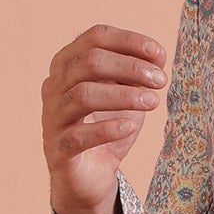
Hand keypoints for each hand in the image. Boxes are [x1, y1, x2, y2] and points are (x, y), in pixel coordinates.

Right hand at [42, 24, 167, 213]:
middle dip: (130, 67)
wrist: (90, 176)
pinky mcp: (58, 149)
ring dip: (123, 96)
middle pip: (89, 62)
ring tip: (153, 102)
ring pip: (83, 95)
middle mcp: (54, 86)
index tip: (160, 55)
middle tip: (160, 80)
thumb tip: (157, 58)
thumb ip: (136, 75)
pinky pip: (78, 135)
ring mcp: (52, 118)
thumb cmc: (106, 127)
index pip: (95, 37)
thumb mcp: (125, 95)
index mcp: (67, 64)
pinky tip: (131, 127)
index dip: (129, 41)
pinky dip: (108, 128)